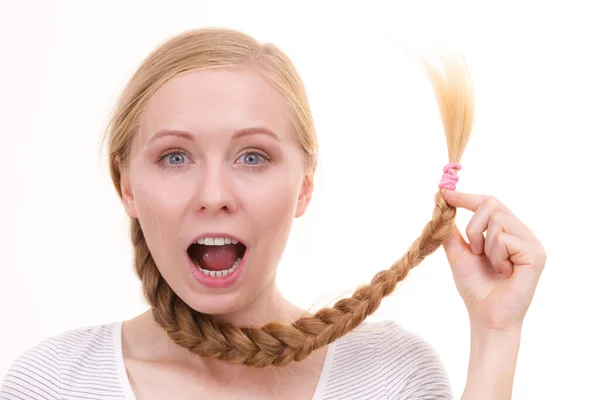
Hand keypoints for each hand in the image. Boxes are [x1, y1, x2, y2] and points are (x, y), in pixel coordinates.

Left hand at [441, 190, 546, 331]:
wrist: (486, 316)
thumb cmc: (475, 287)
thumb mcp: (459, 252)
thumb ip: (452, 230)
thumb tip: (442, 205)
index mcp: (509, 231)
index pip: (490, 203)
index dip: (466, 196)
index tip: (444, 193)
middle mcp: (524, 233)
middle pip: (492, 203)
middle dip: (473, 226)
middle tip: (474, 250)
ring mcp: (533, 242)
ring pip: (497, 219)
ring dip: (484, 244)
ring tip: (492, 265)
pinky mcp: (536, 254)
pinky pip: (504, 238)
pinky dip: (495, 255)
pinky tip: (503, 271)